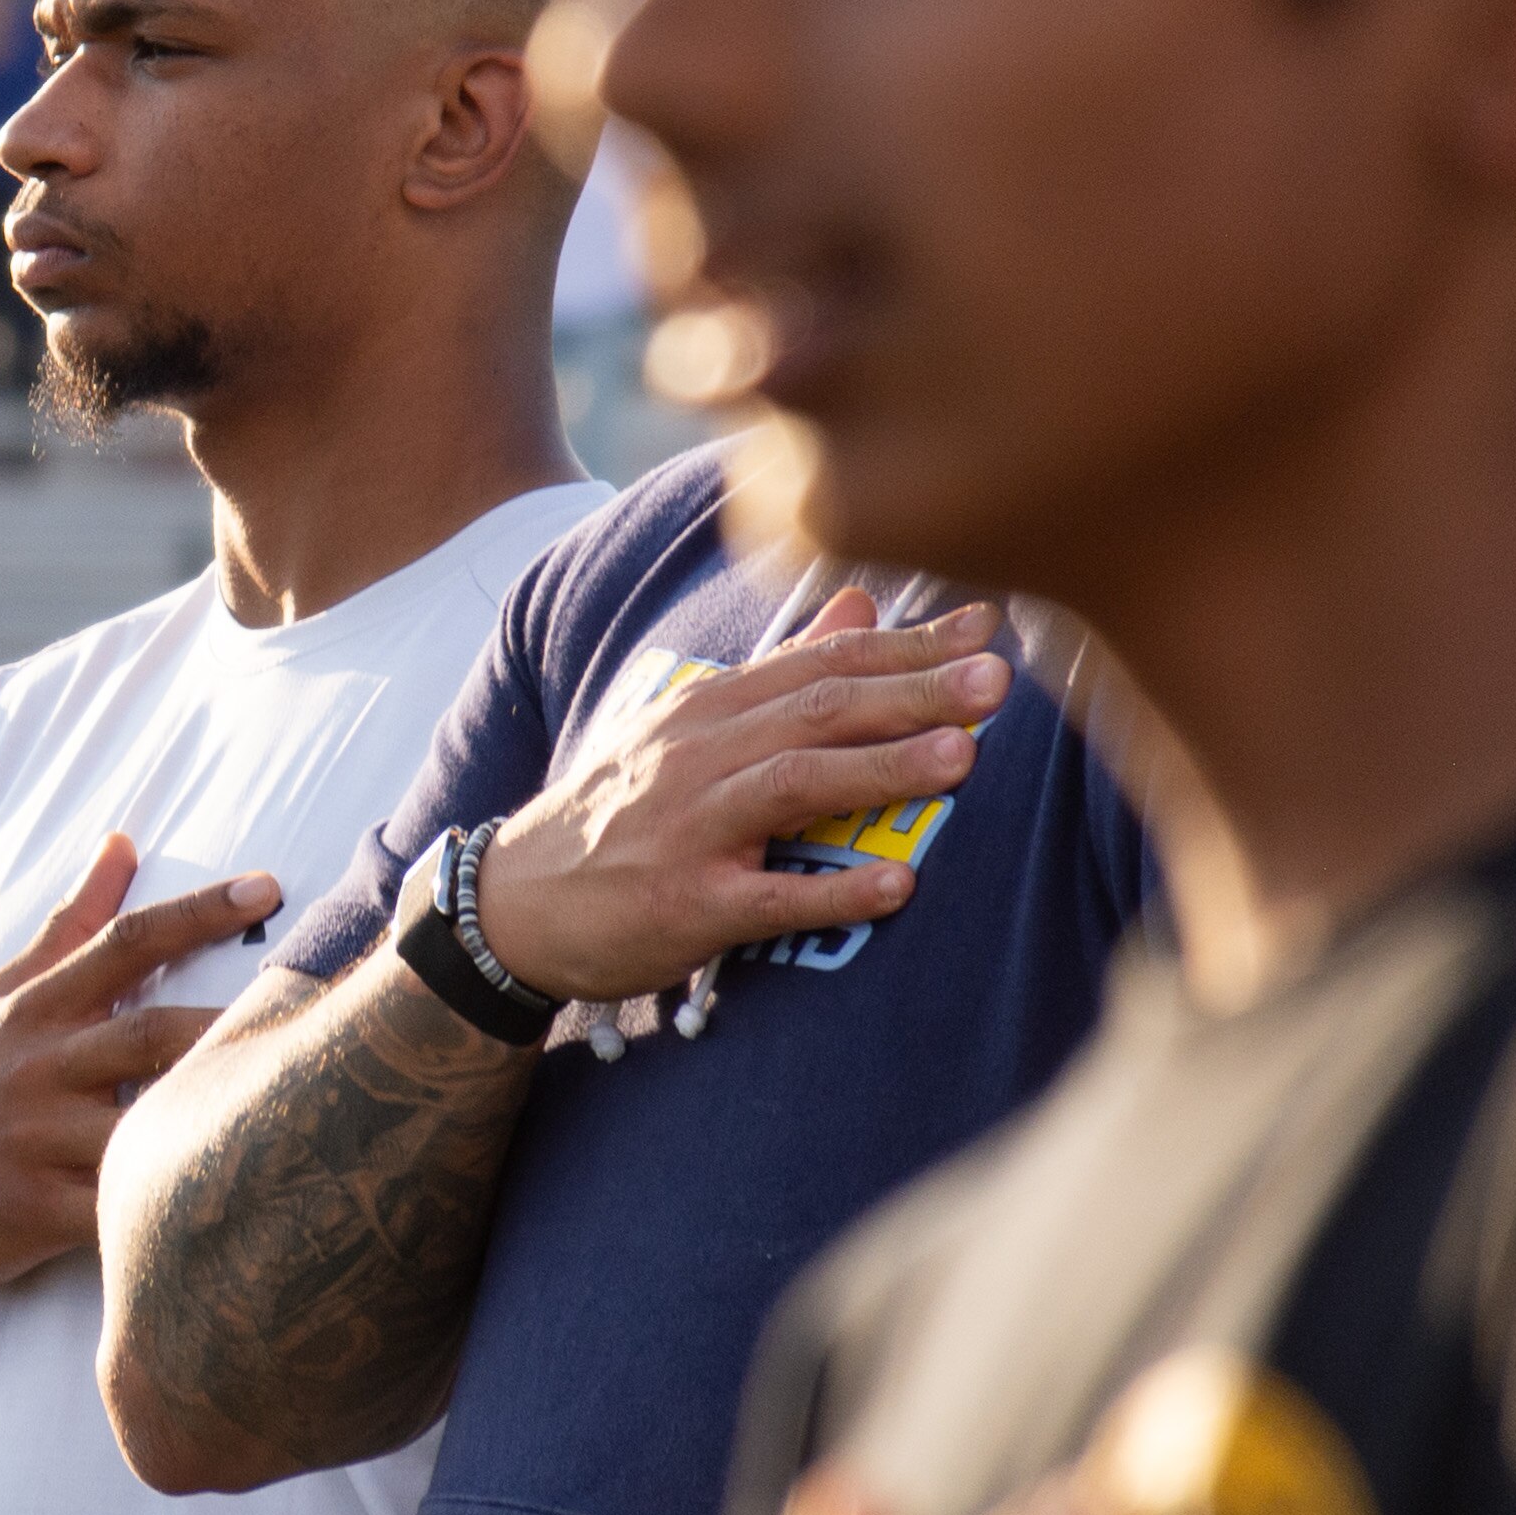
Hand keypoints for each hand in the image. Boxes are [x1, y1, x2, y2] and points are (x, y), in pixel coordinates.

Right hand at [0, 834, 282, 1294]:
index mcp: (36, 1009)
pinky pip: (113, 1213)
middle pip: (150, 1031)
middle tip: (316, 1008)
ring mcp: (34, 1140)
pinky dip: (163, 1212)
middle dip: (230, 1022)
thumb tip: (121, 842)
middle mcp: (37, 1067)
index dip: (197, 912)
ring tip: (300, 1108)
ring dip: (211, 1119)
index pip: (123, 943)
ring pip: (140, 1125)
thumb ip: (68, 927)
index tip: (269, 885)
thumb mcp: (0, 1002)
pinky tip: (235, 1212)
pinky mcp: (32, 1212)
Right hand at [473, 592, 1009, 1008]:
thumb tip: (863, 606)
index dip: (907, 644)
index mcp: (712, 708)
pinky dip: (832, 891)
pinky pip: (767, 898)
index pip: (823, 662)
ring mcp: (691, 830)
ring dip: (881, 770)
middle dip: (912, 692)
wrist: (518, 903)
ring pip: (794, 785)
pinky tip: (896, 887)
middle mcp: (701, 756)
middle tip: (997, 681)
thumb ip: (782, 670)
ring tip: (962, 758)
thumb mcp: (690, 728)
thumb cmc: (622, 811)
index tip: (988, 628)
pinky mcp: (686, 908)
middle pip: (819, 711)